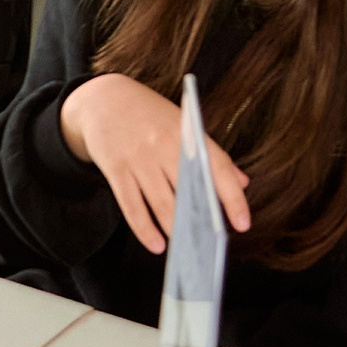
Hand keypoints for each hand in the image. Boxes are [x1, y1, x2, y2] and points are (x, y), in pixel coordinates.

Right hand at [58, 74, 250, 253]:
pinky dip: (145, 230)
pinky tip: (156, 245)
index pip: (218, 167)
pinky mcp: (116, 168)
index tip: (243, 224)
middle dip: (201, 222)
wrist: (103, 98)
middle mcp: (164, 144)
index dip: (233, 198)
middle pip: (189, 192)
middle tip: (209, 245)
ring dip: (175, 231)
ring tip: (185, 248)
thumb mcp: (183, 124)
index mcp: (188, 131)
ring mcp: (139, 157)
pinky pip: (132, 206)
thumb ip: (212, 154)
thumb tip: (242, 182)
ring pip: (162, 204)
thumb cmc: (149, 114)